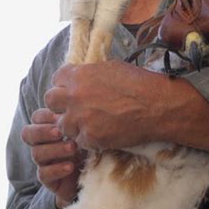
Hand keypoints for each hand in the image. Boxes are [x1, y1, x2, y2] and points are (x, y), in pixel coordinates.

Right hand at [21, 108, 86, 208]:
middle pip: (28, 133)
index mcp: (50, 127)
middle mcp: (43, 143)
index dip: (45, 116)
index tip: (62, 116)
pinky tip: (71, 166)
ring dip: (54, 149)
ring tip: (73, 148)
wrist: (99, 175)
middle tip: (60, 132)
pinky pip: (43, 174)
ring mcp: (44, 161)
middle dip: (42, 132)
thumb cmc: (93, 145)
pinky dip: (56, 169)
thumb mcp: (88, 129)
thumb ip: (80, 118)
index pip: (37, 117)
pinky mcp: (48, 179)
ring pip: (36, 153)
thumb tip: (79, 105)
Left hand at [45, 60, 169, 149]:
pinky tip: (102, 134)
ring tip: (91, 124)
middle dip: (60, 105)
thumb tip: (81, 76)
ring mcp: (81, 118)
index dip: (64, 85)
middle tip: (75, 108)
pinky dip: (88, 139)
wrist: (158, 106)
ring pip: (63, 125)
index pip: (56, 79)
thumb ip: (89, 73)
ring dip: (74, 125)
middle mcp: (74, 96)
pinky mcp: (90, 137)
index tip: (71, 91)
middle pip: (50, 101)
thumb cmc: (139, 83)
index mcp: (79, 75)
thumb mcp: (110, 67)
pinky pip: (79, 141)